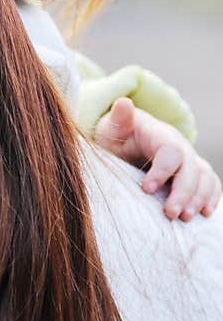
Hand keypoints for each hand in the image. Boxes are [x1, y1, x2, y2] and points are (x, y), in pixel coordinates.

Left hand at [94, 97, 220, 220]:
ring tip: (185, 218)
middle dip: (183, 192)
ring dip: (199, 198)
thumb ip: (118, 119)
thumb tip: (123, 102)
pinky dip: (210, 198)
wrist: (124, 142)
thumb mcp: (111, 128)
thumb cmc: (115, 136)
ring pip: (204, 177)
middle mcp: (180, 146)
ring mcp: (189, 160)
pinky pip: (210, 184)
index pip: (170, 151)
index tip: (146, 189)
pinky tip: (204, 214)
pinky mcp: (193, 173)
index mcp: (160, 135)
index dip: (163, 170)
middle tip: (171, 213)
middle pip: (191, 167)